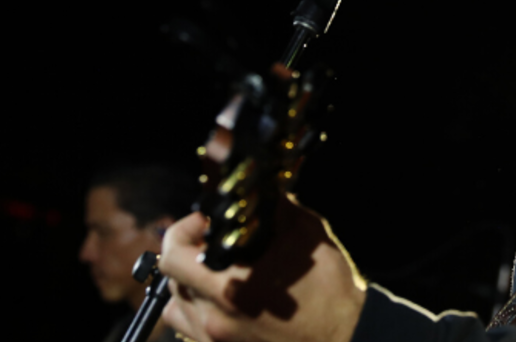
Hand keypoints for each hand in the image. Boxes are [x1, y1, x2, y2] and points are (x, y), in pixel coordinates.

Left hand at [159, 197, 366, 341]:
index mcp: (230, 285)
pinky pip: (190, 330)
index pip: (174, 252)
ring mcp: (216, 340)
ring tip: (215, 275)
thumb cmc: (330, 289)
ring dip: (188, 284)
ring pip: (176, 306)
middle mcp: (215, 316)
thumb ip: (274, 209)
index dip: (186, 229)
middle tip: (210, 243)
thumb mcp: (308, 235)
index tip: (206, 223)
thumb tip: (256, 188)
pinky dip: (198, 311)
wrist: (345, 337)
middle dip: (187, 253)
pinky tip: (222, 302)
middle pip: (171, 277)